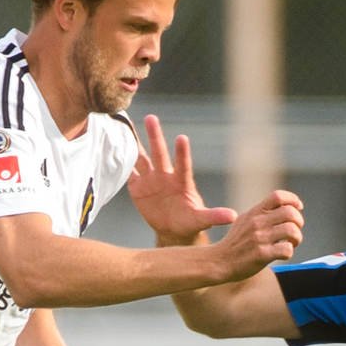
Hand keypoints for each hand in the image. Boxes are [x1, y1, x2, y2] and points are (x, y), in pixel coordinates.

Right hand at [129, 114, 236, 242]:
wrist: (172, 228)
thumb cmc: (189, 221)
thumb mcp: (202, 220)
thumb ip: (214, 216)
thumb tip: (234, 216)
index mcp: (181, 182)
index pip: (182, 164)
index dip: (182, 153)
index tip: (182, 138)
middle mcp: (165, 175)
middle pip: (159, 153)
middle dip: (155, 136)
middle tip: (151, 118)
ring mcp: (150, 179)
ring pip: (141, 158)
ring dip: (134, 144)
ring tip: (125, 126)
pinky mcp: (137, 187)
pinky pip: (127, 173)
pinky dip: (119, 163)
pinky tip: (111, 148)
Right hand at [214, 189, 303, 279]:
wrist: (219, 262)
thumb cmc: (235, 243)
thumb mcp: (244, 221)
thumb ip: (261, 213)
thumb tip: (283, 206)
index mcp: (254, 212)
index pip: (278, 196)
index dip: (293, 200)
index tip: (298, 208)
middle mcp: (257, 222)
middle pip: (290, 212)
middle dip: (299, 222)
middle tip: (294, 232)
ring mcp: (260, 238)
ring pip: (292, 230)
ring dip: (297, 238)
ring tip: (291, 244)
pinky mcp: (262, 254)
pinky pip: (287, 250)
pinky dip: (289, 252)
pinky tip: (282, 254)